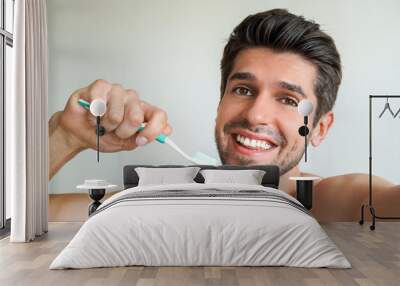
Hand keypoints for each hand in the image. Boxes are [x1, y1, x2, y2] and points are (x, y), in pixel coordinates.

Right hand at [49, 79, 171, 178]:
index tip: (140, 140)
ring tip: (100, 123)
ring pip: (116, 114)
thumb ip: (144, 137)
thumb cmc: (101, 135)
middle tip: (113, 131)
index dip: (152, 130)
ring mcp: (117, 92)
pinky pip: (100, 102)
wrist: (78, 133)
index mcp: (142, 112)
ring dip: (104, 124)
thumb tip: (165, 131)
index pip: (159, 115)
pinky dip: (93, 115)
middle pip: (136, 117)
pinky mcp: (101, 87)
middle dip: (121, 132)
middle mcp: (132, 100)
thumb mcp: (125, 144)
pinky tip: (92, 114)